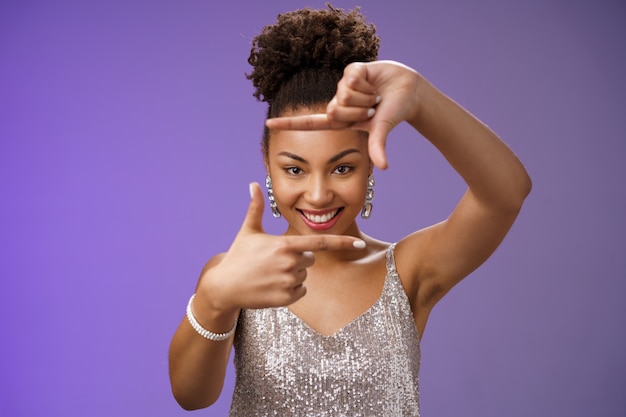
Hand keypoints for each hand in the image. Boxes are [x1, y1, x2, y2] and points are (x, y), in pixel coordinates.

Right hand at [198, 182, 365, 311]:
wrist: (224, 287)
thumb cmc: (237, 256)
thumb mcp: (248, 231)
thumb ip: (256, 207)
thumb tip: (254, 185)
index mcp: (285, 245)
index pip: (320, 243)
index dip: (341, 242)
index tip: (359, 243)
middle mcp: (290, 263)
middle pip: (310, 259)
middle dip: (298, 259)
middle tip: (274, 261)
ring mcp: (289, 282)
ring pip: (305, 275)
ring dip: (293, 274)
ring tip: (271, 274)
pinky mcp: (286, 298)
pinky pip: (301, 291)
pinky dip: (291, 289)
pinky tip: (273, 286)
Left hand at [265, 60, 420, 169]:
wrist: (408, 89)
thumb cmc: (393, 112)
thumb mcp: (381, 128)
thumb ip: (378, 145)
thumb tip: (383, 166)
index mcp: (340, 120)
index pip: (310, 123)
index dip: (289, 124)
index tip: (268, 124)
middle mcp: (338, 103)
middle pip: (334, 110)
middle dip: (357, 111)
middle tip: (372, 108)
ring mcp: (343, 86)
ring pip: (343, 94)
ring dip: (364, 97)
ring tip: (375, 95)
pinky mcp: (351, 70)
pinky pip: (351, 79)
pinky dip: (366, 82)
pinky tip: (373, 80)